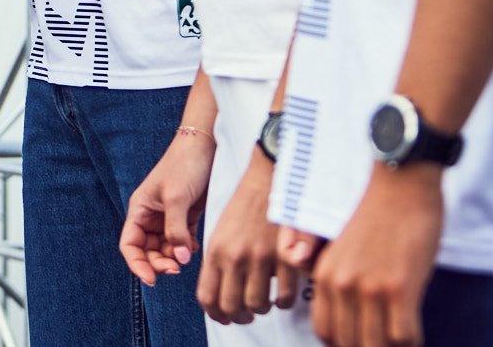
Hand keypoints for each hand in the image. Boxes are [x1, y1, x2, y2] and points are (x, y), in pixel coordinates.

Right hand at [118, 128, 214, 285]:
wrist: (205, 146)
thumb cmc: (184, 165)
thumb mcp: (176, 198)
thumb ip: (176, 231)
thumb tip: (180, 260)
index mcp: (140, 209)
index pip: (130, 244)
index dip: (137, 264)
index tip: (151, 279)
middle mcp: (151, 216)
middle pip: (148, 250)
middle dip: (159, 263)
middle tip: (176, 269)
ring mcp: (169, 217)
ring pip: (166, 249)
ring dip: (175, 258)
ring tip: (186, 257)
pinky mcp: (187, 217)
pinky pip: (183, 242)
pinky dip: (188, 249)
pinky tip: (195, 247)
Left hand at [198, 150, 299, 323]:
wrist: (270, 175)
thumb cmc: (245, 203)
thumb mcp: (221, 230)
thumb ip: (219, 261)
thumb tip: (222, 294)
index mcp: (215, 250)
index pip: (207, 297)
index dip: (216, 314)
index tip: (224, 317)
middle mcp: (234, 257)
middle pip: (231, 307)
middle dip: (239, 317)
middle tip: (246, 314)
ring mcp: (260, 258)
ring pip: (258, 305)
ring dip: (262, 309)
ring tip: (264, 303)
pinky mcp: (285, 256)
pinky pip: (283, 296)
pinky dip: (283, 302)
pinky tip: (282, 295)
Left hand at [306, 164, 442, 346]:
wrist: (402, 185)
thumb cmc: (379, 217)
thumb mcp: (345, 251)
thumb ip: (341, 283)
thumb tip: (351, 321)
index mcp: (325, 276)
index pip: (325, 332)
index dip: (345, 344)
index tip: (365, 339)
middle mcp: (341, 285)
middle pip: (349, 344)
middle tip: (387, 338)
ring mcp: (369, 288)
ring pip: (376, 346)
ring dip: (392, 346)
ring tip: (403, 334)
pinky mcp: (399, 288)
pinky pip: (404, 337)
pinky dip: (412, 341)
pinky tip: (416, 328)